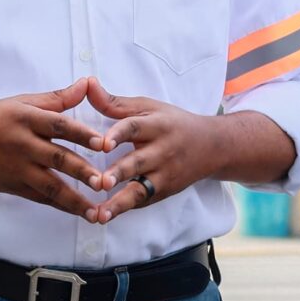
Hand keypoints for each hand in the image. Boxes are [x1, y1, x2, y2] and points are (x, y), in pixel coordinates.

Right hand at [0, 81, 112, 218]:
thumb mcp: (21, 102)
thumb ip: (57, 98)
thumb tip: (87, 83)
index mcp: (25, 117)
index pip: (59, 125)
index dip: (83, 134)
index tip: (105, 143)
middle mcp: (21, 143)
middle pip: (57, 158)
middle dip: (83, 171)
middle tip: (106, 182)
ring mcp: (16, 167)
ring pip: (49, 185)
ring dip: (74, 199)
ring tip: (96, 210)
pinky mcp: (11, 185)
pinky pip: (39, 197)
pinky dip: (59, 205)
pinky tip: (78, 211)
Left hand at [81, 80, 267, 223]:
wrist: (213, 146)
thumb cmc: (172, 123)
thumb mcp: (148, 107)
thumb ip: (115, 102)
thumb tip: (87, 83)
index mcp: (157, 125)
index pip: (136, 127)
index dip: (118, 134)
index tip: (102, 143)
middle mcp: (162, 150)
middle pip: (138, 162)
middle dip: (119, 173)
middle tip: (100, 182)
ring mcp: (165, 174)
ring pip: (141, 189)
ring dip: (120, 202)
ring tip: (101, 214)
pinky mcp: (164, 191)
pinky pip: (143, 201)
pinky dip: (125, 209)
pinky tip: (105, 217)